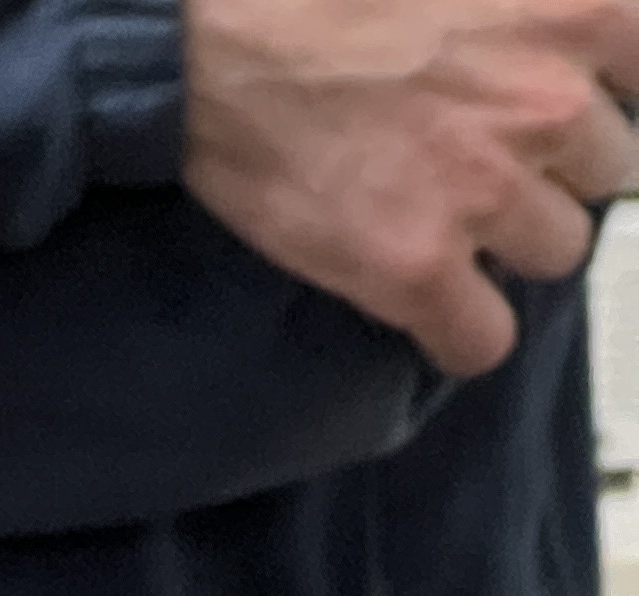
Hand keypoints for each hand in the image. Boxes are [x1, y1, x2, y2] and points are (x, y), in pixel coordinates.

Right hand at [184, 0, 638, 373]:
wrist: (219, 49)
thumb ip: (536, 8)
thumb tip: (559, 44)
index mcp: (582, 8)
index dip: (604, 96)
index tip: (562, 108)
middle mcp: (552, 103)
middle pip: (611, 171)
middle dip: (558, 167)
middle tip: (487, 157)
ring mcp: (488, 193)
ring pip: (560, 251)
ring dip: (514, 243)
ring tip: (451, 219)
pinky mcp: (418, 269)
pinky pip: (484, 340)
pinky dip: (463, 333)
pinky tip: (432, 305)